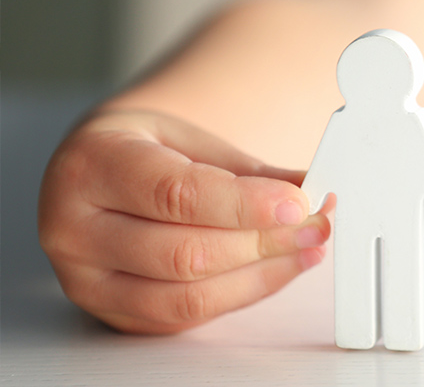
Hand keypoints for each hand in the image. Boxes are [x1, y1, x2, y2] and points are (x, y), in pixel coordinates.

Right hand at [39, 111, 331, 333]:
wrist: (102, 173)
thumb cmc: (147, 152)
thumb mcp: (192, 139)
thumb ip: (248, 171)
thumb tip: (310, 192)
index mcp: (92, 166)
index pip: (175, 194)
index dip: (244, 205)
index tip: (297, 203)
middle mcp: (75, 228)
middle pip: (185, 253)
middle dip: (264, 242)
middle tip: (316, 225)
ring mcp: (88, 280)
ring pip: (188, 296)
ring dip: (263, 274)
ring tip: (308, 249)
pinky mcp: (115, 314)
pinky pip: (189, 316)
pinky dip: (245, 292)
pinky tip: (279, 268)